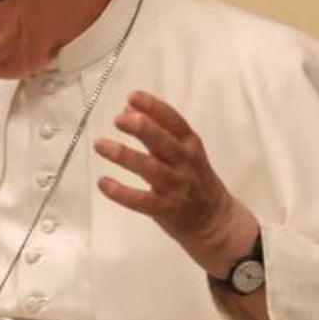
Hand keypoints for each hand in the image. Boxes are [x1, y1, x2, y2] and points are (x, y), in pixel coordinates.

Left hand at [94, 90, 259, 276]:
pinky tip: (104, 183)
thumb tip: (129, 109)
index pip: (174, 121)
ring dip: (125, 156)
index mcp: (190, 145)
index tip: (132, 97)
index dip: (153, 107)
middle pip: (164, 142)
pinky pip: (142, 200)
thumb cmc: (195, 181)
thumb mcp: (182, 151)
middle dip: (142, 129)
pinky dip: (122, 192)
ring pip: (151, 169)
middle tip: (119, 119)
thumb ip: (156, 130)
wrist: (217, 223)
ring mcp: (177, 187)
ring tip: (101, 145)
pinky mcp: (167, 209)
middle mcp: (185, 164)